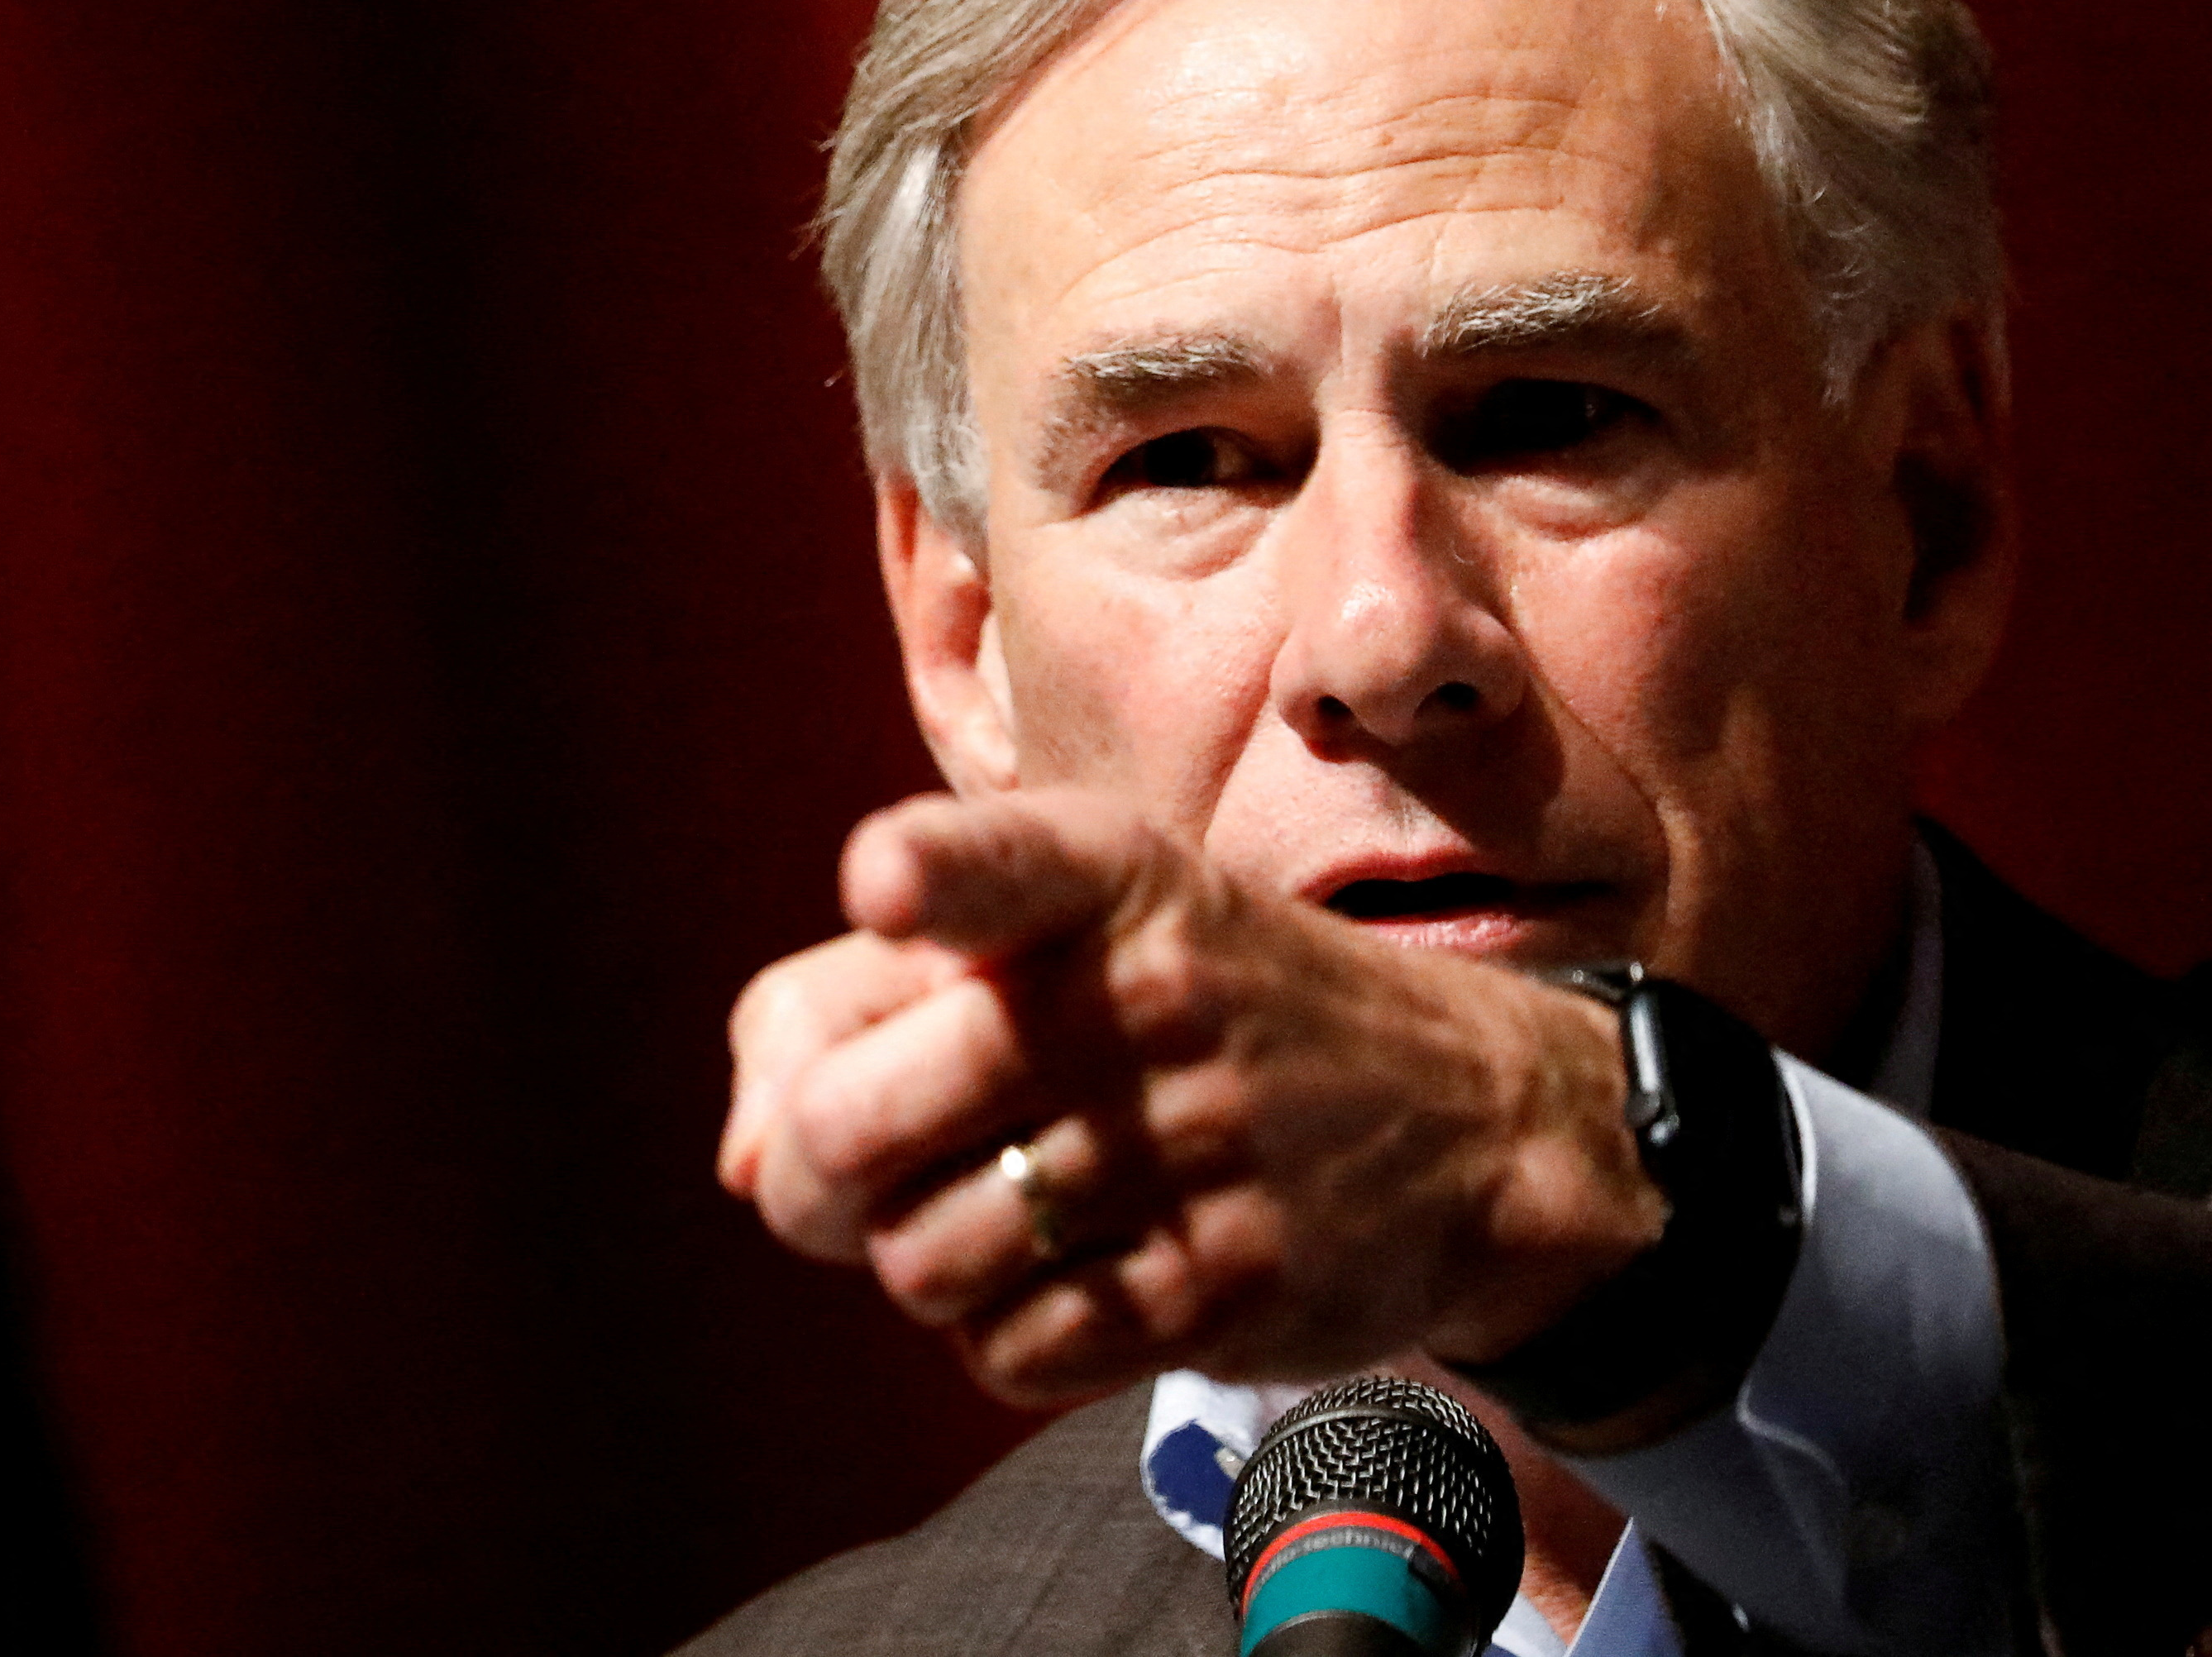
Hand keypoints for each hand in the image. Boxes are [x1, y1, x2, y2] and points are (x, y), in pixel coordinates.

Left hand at [716, 789, 1662, 1404]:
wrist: (1470, 1114)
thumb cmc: (1192, 1007)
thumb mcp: (1058, 931)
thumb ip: (850, 1003)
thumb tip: (741, 1164)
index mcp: (1099, 872)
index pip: (995, 860)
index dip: (922, 875)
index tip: (883, 891)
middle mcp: (1147, 995)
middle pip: (854, 1128)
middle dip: (808, 1182)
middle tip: (839, 1184)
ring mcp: (1195, 1143)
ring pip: (919, 1263)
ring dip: (919, 1265)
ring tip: (985, 1222)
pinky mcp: (1229, 1280)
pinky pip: (1013, 1352)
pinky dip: (1001, 1338)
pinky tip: (1060, 1282)